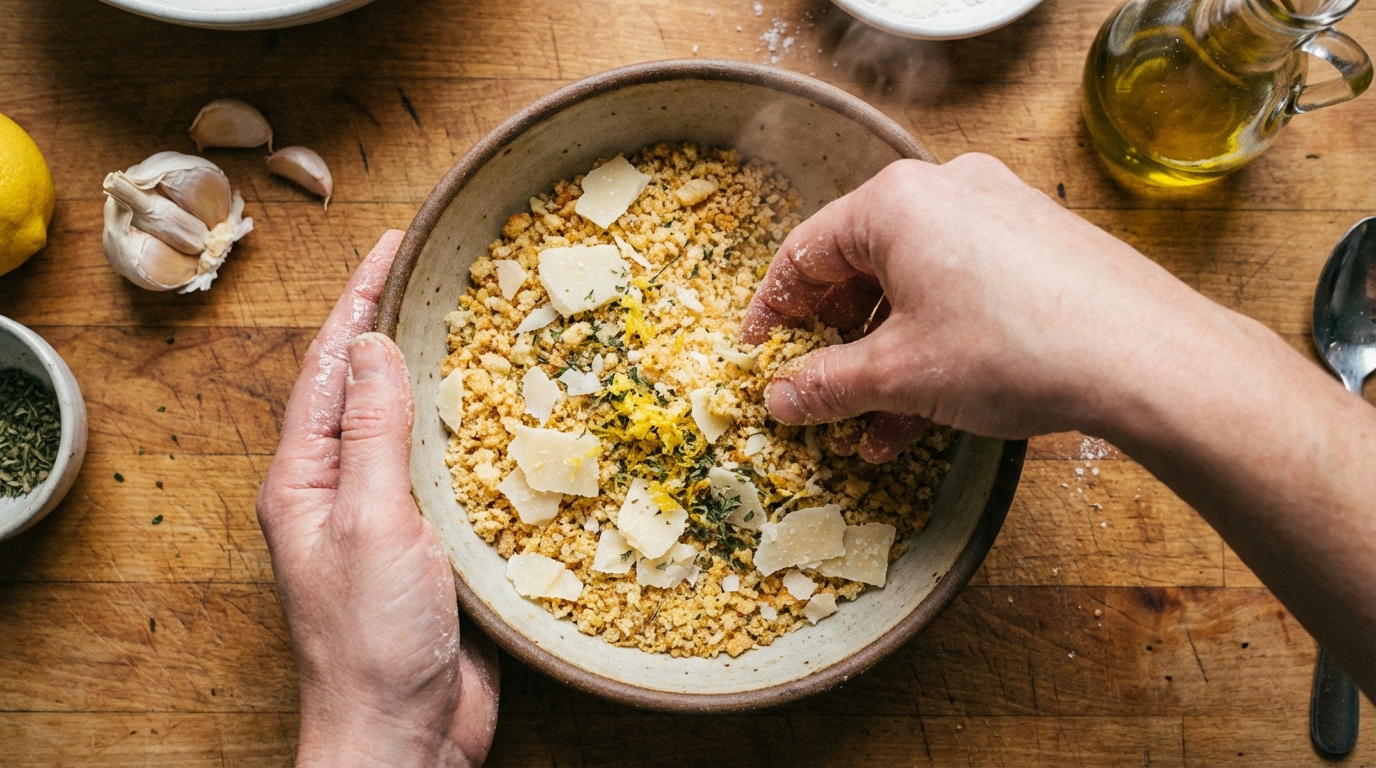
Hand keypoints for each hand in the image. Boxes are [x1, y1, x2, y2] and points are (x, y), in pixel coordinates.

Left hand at [257, 230, 498, 766]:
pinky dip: (475, 435)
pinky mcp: (432, 547)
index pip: (332, 365)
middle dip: (398, 323)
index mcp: (306, 476)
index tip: (396, 244)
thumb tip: (374, 344)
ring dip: (441, 374)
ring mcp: (387, 518)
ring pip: (412, 426)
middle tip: (445, 269)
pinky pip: (449, 472)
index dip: (360, 298)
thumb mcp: (370, 521)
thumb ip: (372, 432)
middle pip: (368, 386)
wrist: (401, 736)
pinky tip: (510, 415)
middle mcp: (341, 488)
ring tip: (481, 323)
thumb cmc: (371, 639)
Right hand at [742, 153, 1223, 452]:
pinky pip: (963, 291)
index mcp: (895, 202)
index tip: (758, 357)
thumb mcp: (899, 375)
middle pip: (861, 267)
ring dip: (887, 359)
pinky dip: (936, 344)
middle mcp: (946, 192)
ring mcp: (999, 213)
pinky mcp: (1039, 245)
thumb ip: (826, 384)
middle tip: (818, 393)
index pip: (805, 252)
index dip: (773, 311)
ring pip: (915, 288)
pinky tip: (927, 413)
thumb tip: (779, 398)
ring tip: (873, 428)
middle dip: (836, 343)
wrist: (1147, 357)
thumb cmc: (1012, 349)